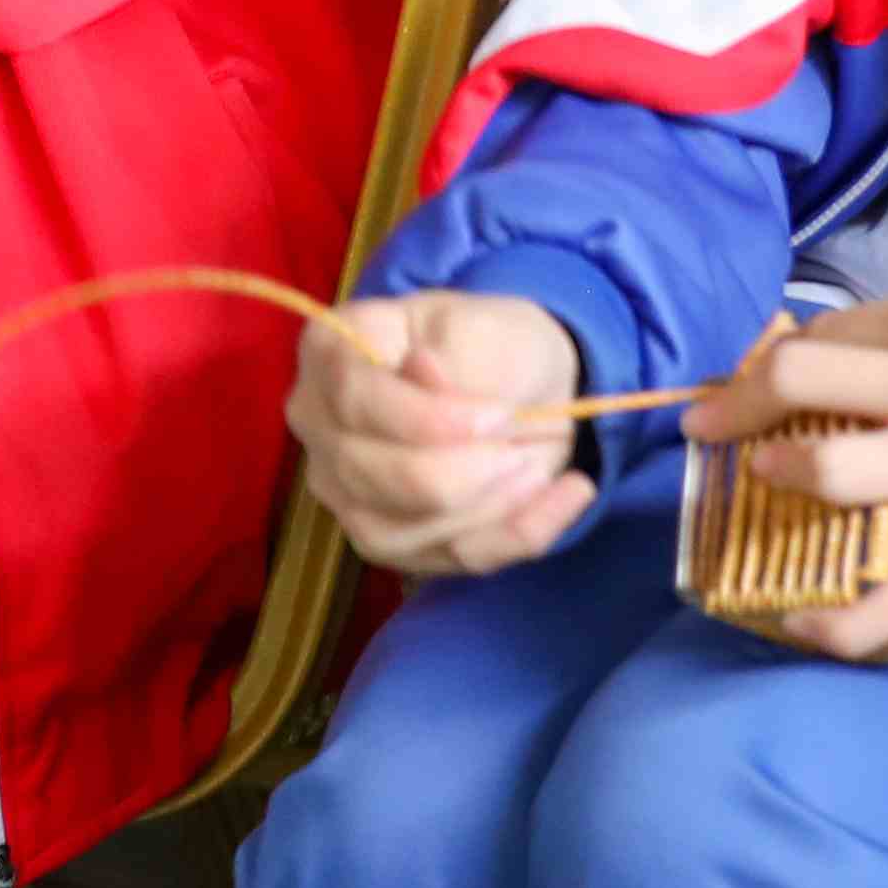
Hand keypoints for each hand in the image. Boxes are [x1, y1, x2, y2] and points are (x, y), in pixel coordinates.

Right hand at [292, 293, 593, 583]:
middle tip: (526, 443)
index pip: (355, 399)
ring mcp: (346, 493)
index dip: (427, 419)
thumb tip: (423, 371)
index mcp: (330, 353)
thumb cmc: (491, 344)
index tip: (500, 414)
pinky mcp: (393, 542)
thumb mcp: (486, 328)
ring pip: (402, 532)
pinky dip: (519, 533)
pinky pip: (451, 559)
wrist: (521, 385)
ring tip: (544, 466)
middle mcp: (320, 428)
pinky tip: (567, 495)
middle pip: (369, 475)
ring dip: (490, 507)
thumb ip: (455, 352)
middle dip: (462, 471)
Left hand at [677, 293, 887, 660]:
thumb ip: (877, 335)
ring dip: (778, 475)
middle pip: (799, 385)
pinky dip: (836, 624)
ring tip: (765, 478)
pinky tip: (795, 622)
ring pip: (832, 473)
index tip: (740, 386)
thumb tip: (776, 356)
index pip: (816, 337)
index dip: (763, 363)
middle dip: (736, 407)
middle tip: (710, 427)